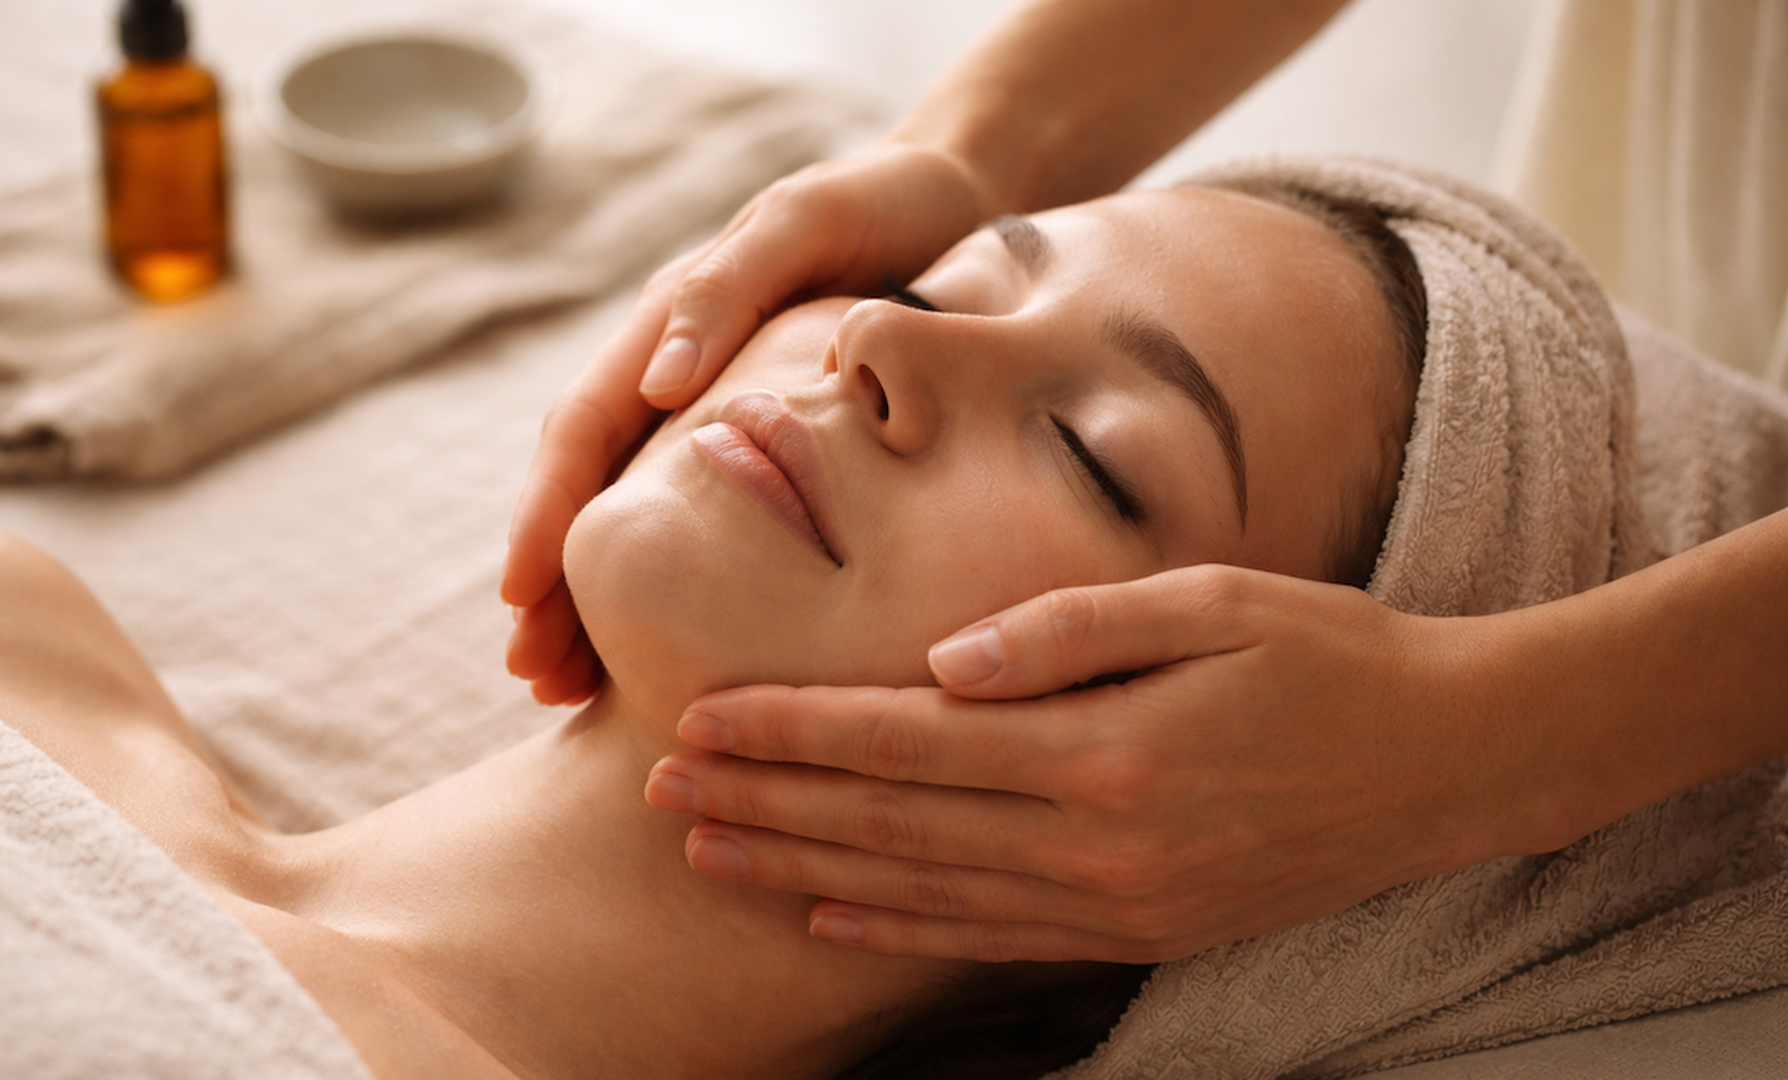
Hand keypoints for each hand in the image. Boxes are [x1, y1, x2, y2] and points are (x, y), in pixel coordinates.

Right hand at [501, 143, 993, 700]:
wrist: (958, 197)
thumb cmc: (882, 203)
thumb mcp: (803, 223)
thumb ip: (727, 290)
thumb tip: (655, 382)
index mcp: (669, 328)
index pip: (583, 430)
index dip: (545, 514)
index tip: (520, 599)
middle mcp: (676, 377)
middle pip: (593, 493)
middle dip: (555, 587)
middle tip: (537, 681)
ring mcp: (719, 416)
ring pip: (642, 521)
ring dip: (600, 606)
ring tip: (576, 695)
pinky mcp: (774, 447)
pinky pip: (712, 525)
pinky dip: (681, 590)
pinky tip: (677, 654)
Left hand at [644, 565, 1540, 962]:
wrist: (1450, 764)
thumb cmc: (1329, 654)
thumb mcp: (1213, 600)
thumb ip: (1071, 629)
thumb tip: (944, 661)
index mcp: (1104, 748)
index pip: (902, 739)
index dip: (791, 731)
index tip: (697, 719)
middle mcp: (1096, 843)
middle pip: (888, 822)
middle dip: (763, 804)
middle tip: (658, 788)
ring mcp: (1117, 903)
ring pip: (921, 891)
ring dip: (804, 870)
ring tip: (708, 851)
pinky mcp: (1140, 931)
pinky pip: (989, 939)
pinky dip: (899, 930)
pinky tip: (830, 914)